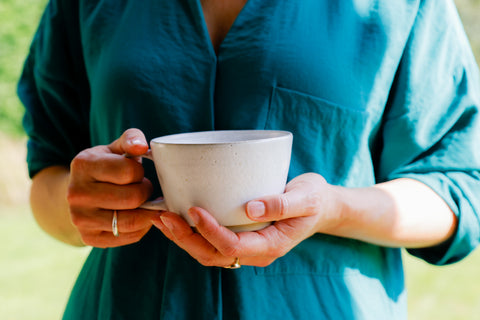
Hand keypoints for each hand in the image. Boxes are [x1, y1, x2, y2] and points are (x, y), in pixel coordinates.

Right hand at [67, 128, 157, 247]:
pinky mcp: (89, 237)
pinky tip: (138, 216)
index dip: (140, 173)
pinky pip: (128, 237)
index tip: (137, 173)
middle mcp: (76, 193)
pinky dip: (141, 228)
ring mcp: (80, 218)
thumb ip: (131, 139)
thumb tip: (141, 146)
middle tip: (143, 188)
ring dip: (146, 212)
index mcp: (83, 164)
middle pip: (132, 198)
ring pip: (131, 221)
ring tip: (143, 202)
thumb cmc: (106, 167)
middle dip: (145, 192)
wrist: (80, 193)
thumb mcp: (115, 148)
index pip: (129, 172)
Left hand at [152, 173, 340, 266]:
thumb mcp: (307, 198)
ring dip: (183, 237)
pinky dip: (192, 232)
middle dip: (185, 238)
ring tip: (162, 216)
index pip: (232, 245)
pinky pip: (212, 242)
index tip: (193, 209)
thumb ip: (283, 204)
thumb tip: (252, 208)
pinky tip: (178, 215)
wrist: (321, 207)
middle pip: (212, 254)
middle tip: (164, 216)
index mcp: (270, 245)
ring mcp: (247, 247)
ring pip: (208, 252)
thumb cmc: (315, 200)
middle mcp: (255, 252)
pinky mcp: (242, 237)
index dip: (210, 231)